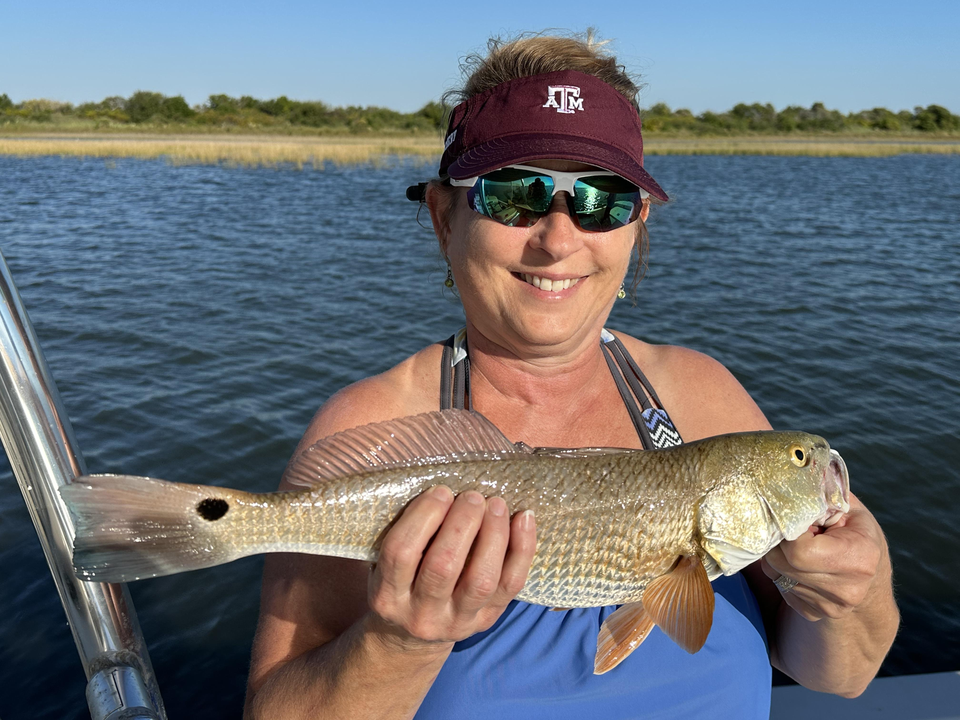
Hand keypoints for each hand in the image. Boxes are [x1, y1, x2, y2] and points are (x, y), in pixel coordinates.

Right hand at [366, 485, 536, 650]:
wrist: (411, 638)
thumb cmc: (400, 584)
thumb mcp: (384, 566)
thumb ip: (404, 535)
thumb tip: (441, 491)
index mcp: (388, 595)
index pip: (402, 553)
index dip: (423, 517)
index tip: (440, 491)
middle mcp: (421, 614)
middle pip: (443, 566)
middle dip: (461, 523)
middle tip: (471, 496)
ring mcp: (458, 621)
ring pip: (481, 579)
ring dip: (493, 534)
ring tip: (495, 504)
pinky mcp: (487, 620)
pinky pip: (511, 584)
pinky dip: (522, 549)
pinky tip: (524, 518)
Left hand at [761, 492, 886, 621]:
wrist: (872, 580)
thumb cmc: (858, 534)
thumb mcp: (850, 509)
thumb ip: (825, 494)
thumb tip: (795, 472)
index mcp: (859, 559)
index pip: (799, 549)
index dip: (789, 529)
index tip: (795, 518)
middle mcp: (845, 589)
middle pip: (781, 561)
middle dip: (777, 540)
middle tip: (788, 527)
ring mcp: (828, 606)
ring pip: (774, 573)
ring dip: (776, 553)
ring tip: (795, 542)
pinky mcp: (812, 612)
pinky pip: (778, 585)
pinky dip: (781, 569)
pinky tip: (798, 560)